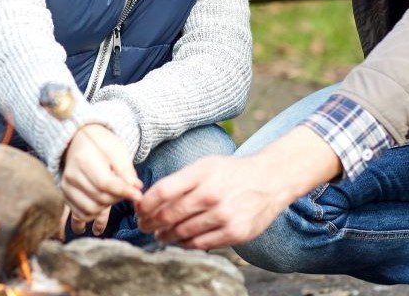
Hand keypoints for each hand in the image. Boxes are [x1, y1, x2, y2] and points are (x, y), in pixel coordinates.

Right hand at [60, 124, 142, 233]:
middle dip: (118, 198)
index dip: (124, 192)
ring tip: (114, 195)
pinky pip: (81, 215)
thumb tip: (136, 187)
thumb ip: (126, 170)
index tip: (139, 195)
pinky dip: (94, 215)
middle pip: (100, 198)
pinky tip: (102, 205)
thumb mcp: (117, 150)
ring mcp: (66, 187)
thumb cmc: (101, 144)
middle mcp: (71, 175)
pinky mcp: (66, 197)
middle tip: (127, 191)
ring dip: (107, 207)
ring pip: (91, 210)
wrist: (79, 141)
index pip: (105, 183)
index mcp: (83, 159)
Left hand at [136, 127, 340, 249]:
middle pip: (168, 215)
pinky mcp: (235, 233)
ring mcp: (224, 215)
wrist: (270, 180)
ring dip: (165, 236)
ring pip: (182, 233)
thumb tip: (148, 199)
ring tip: (160, 235)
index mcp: (201, 173)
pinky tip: (180, 240)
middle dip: (150, 223)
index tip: (138, 210)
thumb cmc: (231, 172)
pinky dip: (185, 244)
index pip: (162, 192)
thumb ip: (179, 181)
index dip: (144, 205)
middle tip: (144, 226)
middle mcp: (212, 194)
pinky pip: (200, 244)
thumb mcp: (205, 166)